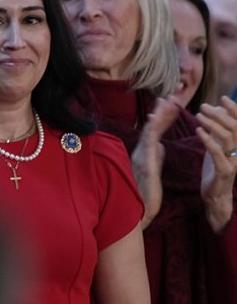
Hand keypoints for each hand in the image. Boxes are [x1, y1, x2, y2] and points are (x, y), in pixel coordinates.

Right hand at [130, 98, 176, 228]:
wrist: (137, 213)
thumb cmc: (144, 195)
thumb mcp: (153, 172)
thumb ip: (157, 157)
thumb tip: (161, 145)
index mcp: (144, 154)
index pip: (154, 131)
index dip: (162, 117)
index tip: (170, 104)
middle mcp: (140, 152)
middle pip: (151, 127)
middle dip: (161, 111)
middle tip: (169, 96)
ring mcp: (140, 157)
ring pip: (149, 131)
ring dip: (158, 115)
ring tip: (167, 102)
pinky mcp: (144, 163)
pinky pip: (147, 143)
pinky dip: (151, 129)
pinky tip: (155, 118)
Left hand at [195, 96, 236, 232]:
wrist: (215, 195)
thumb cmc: (215, 168)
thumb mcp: (217, 146)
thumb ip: (217, 131)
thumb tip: (214, 110)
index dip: (234, 110)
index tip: (223, 97)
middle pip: (234, 127)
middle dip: (220, 114)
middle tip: (204, 105)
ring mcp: (234, 161)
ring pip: (227, 137)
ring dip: (213, 124)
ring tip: (199, 115)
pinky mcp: (224, 170)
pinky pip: (217, 152)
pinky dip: (208, 139)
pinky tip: (198, 131)